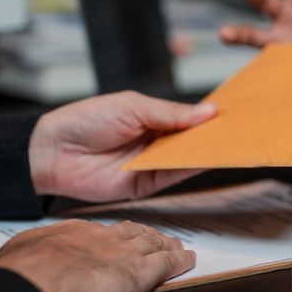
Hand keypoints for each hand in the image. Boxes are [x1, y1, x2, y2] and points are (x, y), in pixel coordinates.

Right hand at [0, 219, 193, 291]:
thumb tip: (23, 257)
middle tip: (155, 236)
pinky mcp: (140, 273)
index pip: (100, 231)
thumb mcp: (19, 252)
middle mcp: (103, 238)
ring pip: (153, 244)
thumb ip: (29, 250)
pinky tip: (188, 259)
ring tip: (175, 245)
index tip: (117, 237)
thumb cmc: (22, 274)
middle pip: (131, 232)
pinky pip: (168, 263)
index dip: (113, 234)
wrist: (34, 286)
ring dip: (166, 244)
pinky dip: (181, 260)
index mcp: (74, 233)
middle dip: (144, 235)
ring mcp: (125, 253)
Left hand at [28, 91, 215, 201]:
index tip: (233, 113)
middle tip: (239, 130)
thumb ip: (171, 113)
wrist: (52, 151)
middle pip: (190, 140)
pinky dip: (190, 168)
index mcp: (151, 117)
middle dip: (212, 135)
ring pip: (185, 158)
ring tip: (230, 142)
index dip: (207, 116)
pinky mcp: (144, 185)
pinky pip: (172, 176)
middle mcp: (154, 141)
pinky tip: (208, 158)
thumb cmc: (85, 120)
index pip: (187, 118)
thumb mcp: (133, 107)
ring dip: (205, 151)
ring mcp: (150, 163)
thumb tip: (208, 110)